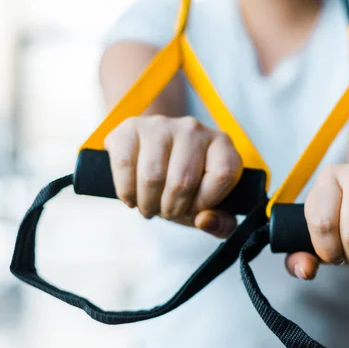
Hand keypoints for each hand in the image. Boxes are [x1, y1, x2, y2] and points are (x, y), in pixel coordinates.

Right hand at [104, 115, 242, 237]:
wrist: (154, 153)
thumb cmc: (186, 182)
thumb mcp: (210, 205)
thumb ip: (221, 222)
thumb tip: (205, 221)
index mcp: (221, 144)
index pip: (222, 175)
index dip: (206, 201)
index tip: (194, 209)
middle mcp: (193, 129)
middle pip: (182, 181)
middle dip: (171, 209)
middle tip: (167, 213)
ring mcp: (161, 125)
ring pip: (152, 177)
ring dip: (148, 204)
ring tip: (149, 207)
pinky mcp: (131, 128)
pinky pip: (125, 166)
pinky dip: (127, 192)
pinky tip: (132, 196)